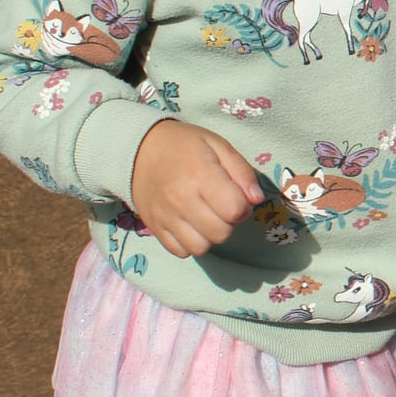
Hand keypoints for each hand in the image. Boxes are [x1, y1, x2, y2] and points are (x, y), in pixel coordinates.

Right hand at [130, 119, 265, 257]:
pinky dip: (190, 243)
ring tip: (206, 217)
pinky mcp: (153, 227)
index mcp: (200, 176)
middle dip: (229, 222)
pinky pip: (180, 251)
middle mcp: (180, 200)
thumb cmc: (184, 145)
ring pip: (200, 248)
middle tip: (221, 206)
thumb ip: (242, 172)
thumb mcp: (218, 145)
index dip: (243, 206)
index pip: (234, 210)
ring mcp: (165, 217)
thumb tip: (256, 200)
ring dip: (210, 236)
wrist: (138, 149)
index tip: (236, 196)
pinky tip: (191, 225)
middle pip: (220, 233)